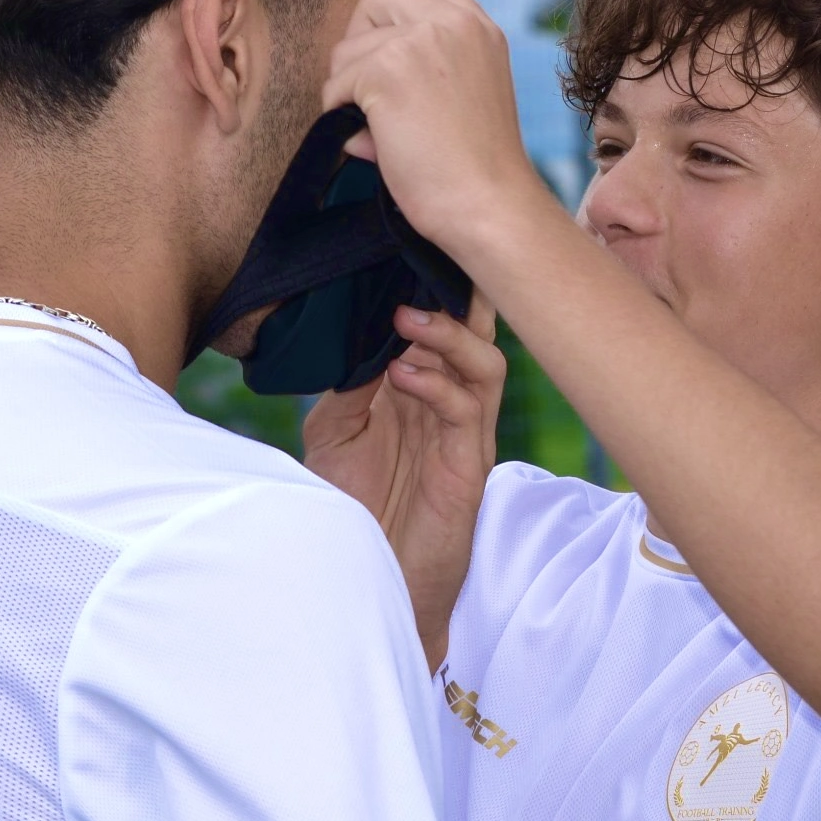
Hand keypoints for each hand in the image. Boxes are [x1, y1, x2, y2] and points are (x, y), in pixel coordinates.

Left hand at [302, 295, 503, 671]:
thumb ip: (349, 382)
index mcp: (423, 386)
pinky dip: (438, 384)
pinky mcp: (468, 466)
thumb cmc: (358, 505)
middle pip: (475, 331)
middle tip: (425, 262)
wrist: (372, 578)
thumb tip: (351, 331)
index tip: (406, 242)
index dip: (432, 283)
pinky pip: (468, 411)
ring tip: (408, 317)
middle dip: (457, 294)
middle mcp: (451, 402)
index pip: (442, 321)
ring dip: (449, 335)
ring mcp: (464, 433)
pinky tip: (404, 373)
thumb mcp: (337, 430)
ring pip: (484, 363)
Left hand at [322, 0, 546, 256]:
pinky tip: (374, 145)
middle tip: (368, 90)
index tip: (396, 67)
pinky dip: (341, 116)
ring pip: (347, 48)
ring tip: (381, 132)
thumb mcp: (470, 93)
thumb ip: (428, 67)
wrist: (488, 205)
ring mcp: (418, 40)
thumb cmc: (477, 169)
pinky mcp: (386, 69)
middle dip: (361, 42)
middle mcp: (452, 22)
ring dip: (349, 90)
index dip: (396, 25)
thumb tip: (356, 80)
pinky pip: (335, 86)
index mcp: (480, 27)